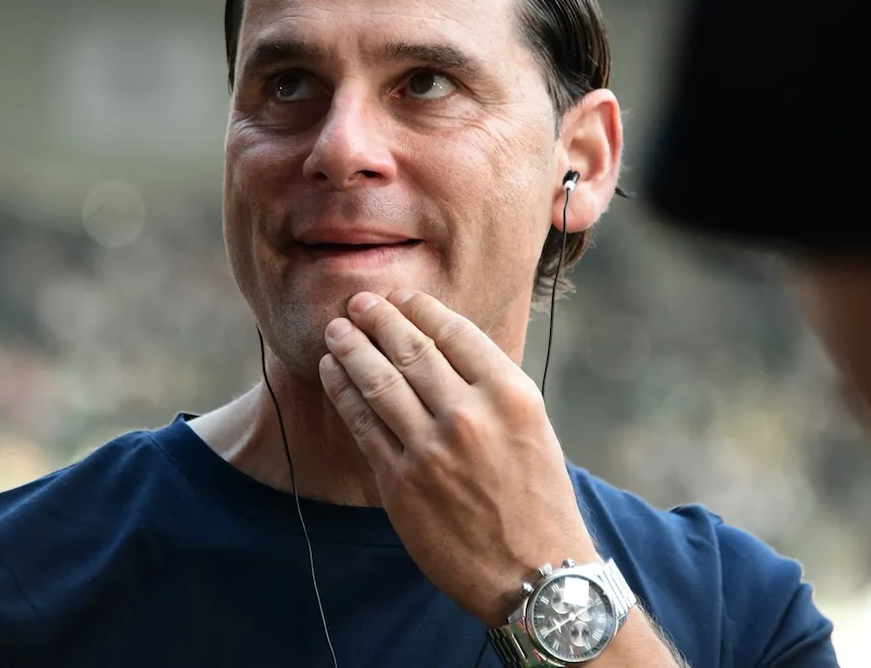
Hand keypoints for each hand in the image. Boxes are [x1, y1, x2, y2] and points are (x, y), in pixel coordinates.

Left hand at [319, 289, 599, 627]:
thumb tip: (444, 348)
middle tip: (359, 300)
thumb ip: (491, 388)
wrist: (534, 575)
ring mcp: (431, 450)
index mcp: (510, 395)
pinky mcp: (400, 482)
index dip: (420, 308)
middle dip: (379, 319)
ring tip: (337, 329)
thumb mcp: (533, 429)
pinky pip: (363, 423)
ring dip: (352, 348)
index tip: (401, 296)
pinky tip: (332, 372)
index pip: (455, 333)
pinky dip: (343, 391)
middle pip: (411, 350)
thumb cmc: (538, 499)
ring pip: (379, 381)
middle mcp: (470, 415)